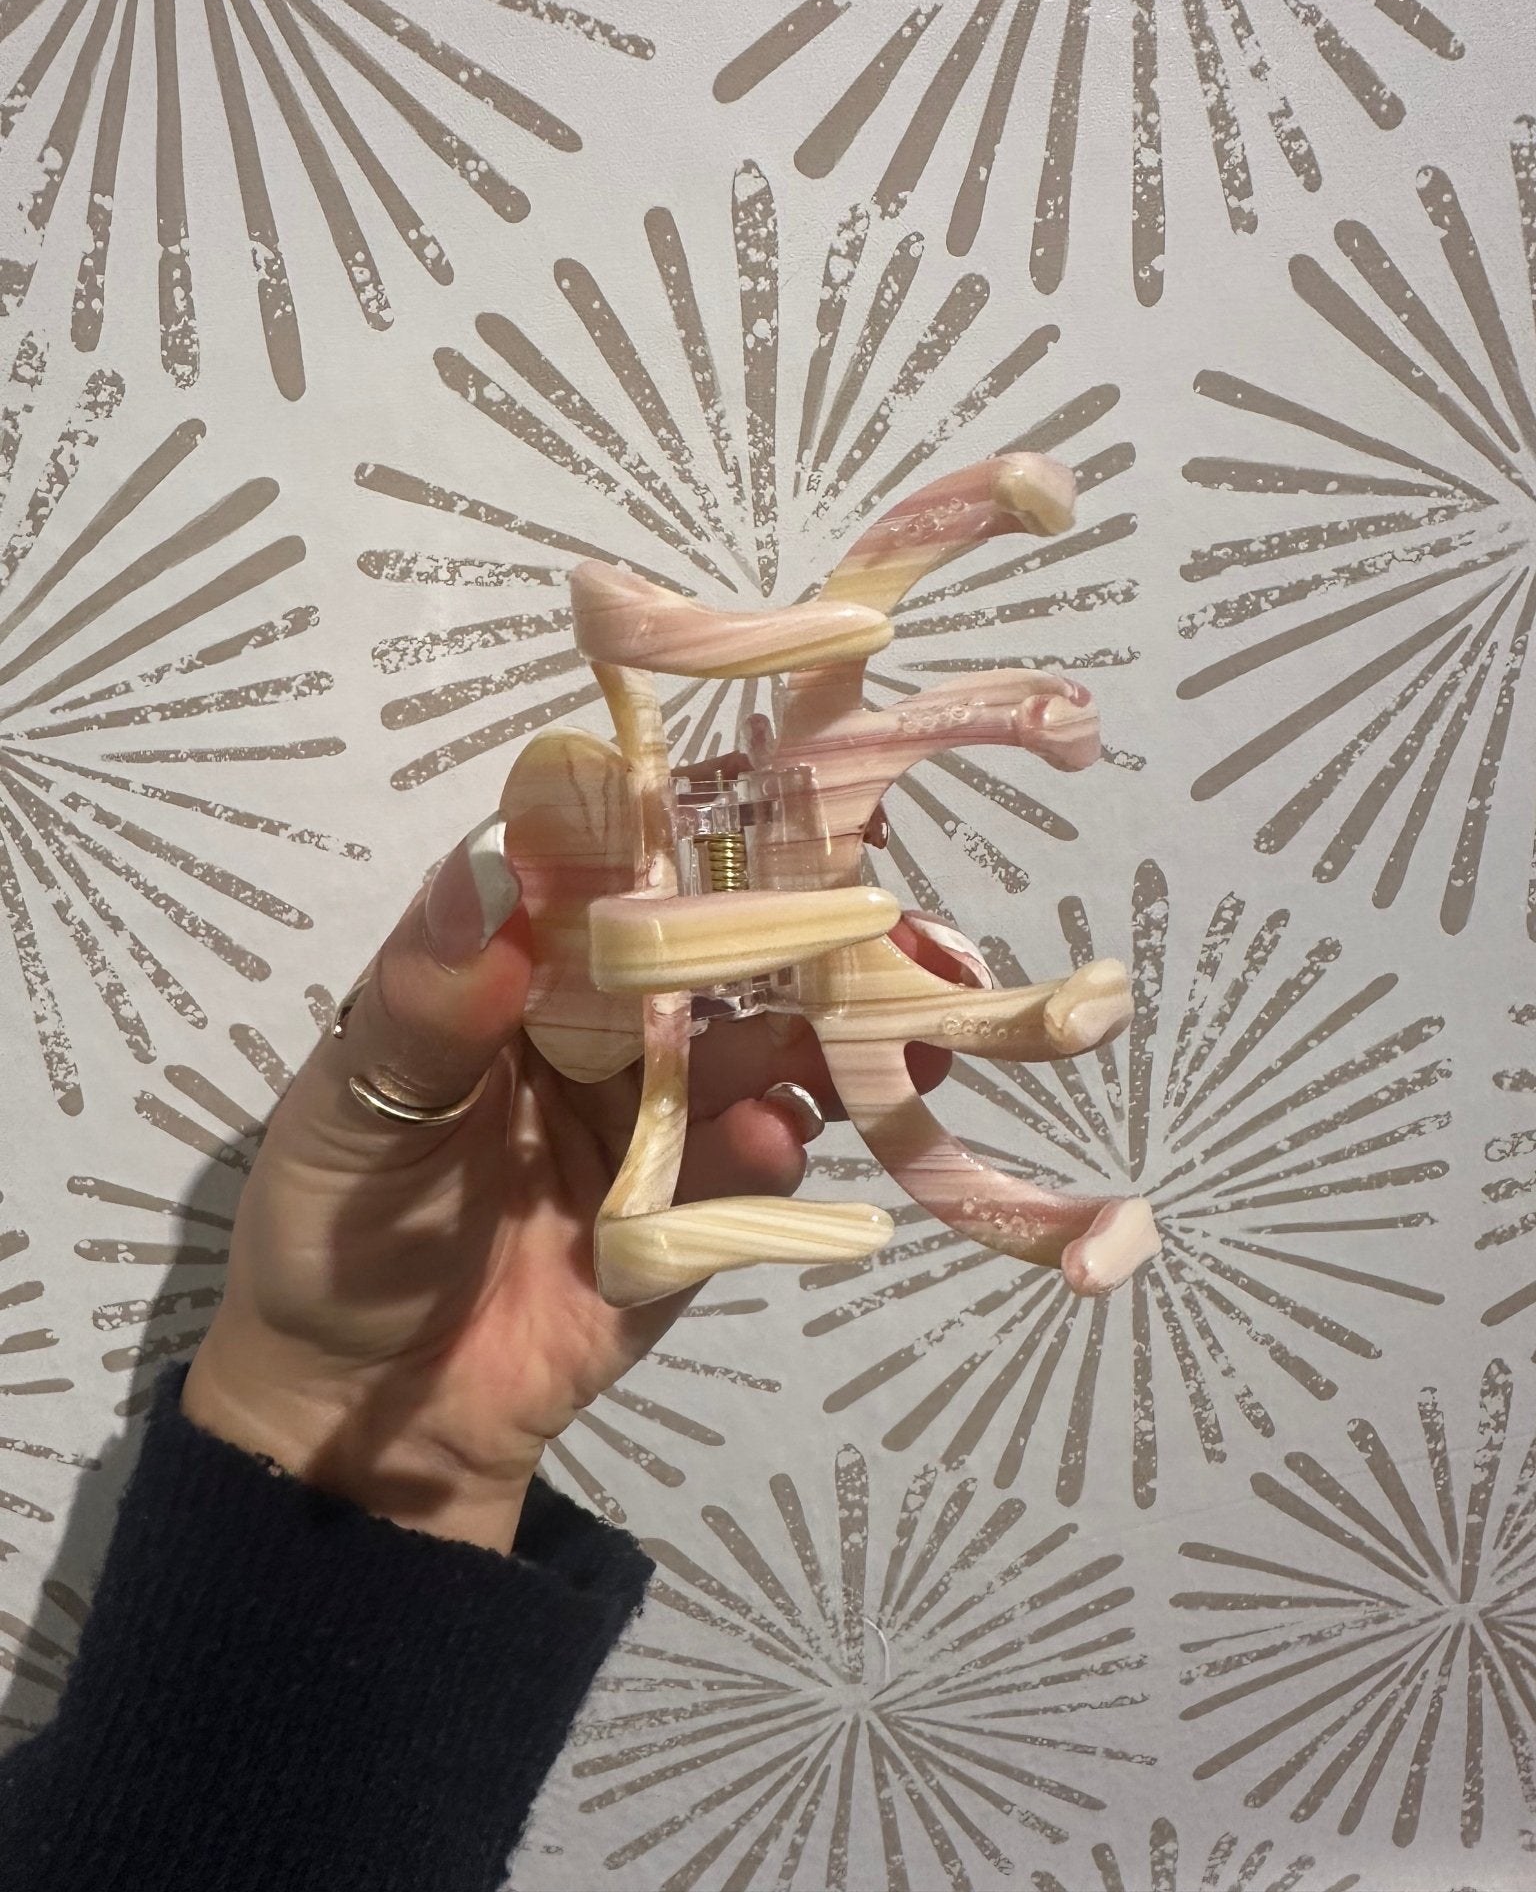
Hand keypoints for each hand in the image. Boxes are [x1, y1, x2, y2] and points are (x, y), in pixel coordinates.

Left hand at [182, 811, 959, 1551]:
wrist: (372, 1420)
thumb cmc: (337, 1233)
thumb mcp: (359, 1109)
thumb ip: (427, 1002)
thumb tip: (491, 867)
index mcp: (518, 971)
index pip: (611, 871)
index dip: (686, 828)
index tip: (772, 782)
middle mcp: (600, 1023)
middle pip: (712, 952)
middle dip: (800, 926)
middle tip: (886, 905)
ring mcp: (659, 1114)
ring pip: (757, 1048)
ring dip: (823, 1029)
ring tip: (893, 1020)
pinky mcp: (697, 1208)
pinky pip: (754, 1164)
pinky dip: (777, 1144)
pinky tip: (779, 1138)